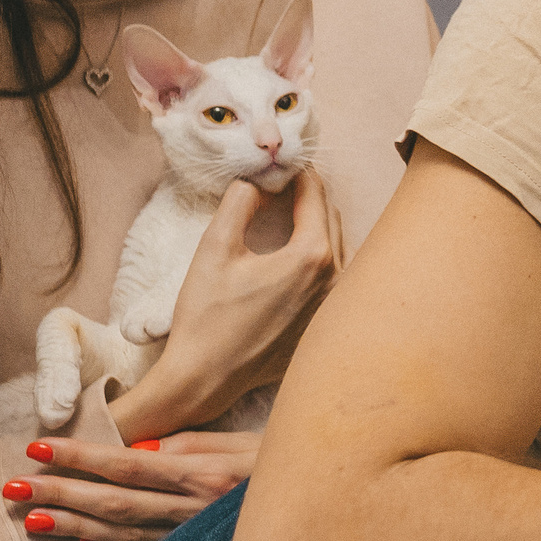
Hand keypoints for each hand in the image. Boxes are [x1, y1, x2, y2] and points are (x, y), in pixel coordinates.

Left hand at [4, 430, 264, 540]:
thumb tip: (136, 448)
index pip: (128, 464)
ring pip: (121, 533)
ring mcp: (191, 540)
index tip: (39, 448)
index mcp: (204, 477)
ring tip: (30, 517)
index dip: (81, 457)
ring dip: (72, 524)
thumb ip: (191, 446)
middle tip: (13, 485)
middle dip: (60, 493)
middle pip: (114, 502)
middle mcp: (193, 512)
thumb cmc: (286, 467)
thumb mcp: (244, 446)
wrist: (321, 512)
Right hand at [132, 170, 334, 431]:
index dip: (296, 170)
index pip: (315, 193)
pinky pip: (333, 277)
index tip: (279, 161)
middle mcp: (336, 280)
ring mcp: (335, 306)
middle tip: (279, 181)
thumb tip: (259, 180)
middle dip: (307, 195)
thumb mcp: (215, 247)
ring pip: (336, 246)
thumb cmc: (206, 317)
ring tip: (284, 212)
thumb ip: (241, 200)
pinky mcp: (326, 325)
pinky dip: (317, 257)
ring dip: (314, 224)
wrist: (203, 380)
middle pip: (330, 217)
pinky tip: (289, 255)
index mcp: (312, 256)